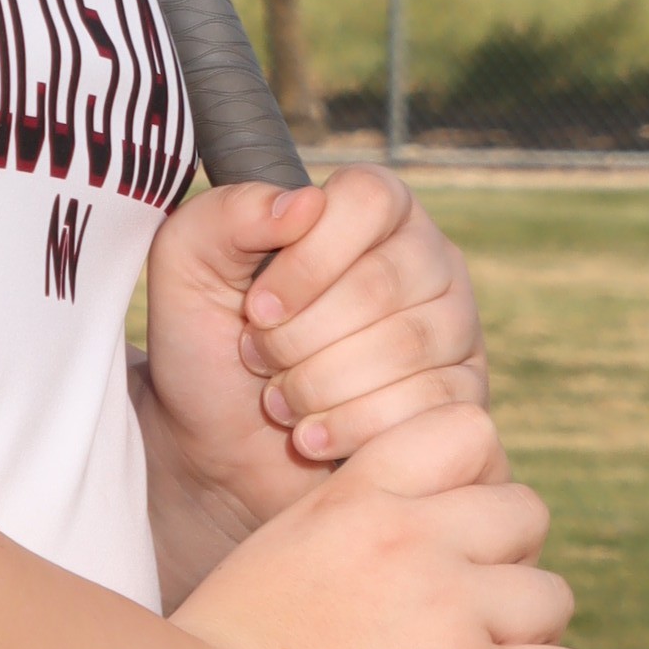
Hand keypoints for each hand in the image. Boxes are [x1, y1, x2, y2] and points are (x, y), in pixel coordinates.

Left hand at [141, 167, 490, 542]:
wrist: (220, 449)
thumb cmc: (207, 346)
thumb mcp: (186, 266)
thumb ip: (227, 215)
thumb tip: (303, 203)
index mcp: (368, 208)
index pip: (366, 200)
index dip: (307, 260)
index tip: (256, 309)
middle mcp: (424, 256)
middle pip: (382, 282)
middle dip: (301, 336)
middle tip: (259, 361)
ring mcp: (454, 327)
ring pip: (406, 347)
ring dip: (321, 385)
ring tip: (279, 401)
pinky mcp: (462, 396)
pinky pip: (427, 407)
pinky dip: (353, 427)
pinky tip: (312, 436)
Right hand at [167, 402, 590, 648]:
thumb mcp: (271, 562)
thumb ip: (337, 548)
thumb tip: (375, 589)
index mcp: (355, 498)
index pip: (467, 431)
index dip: (478, 479)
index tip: (455, 531)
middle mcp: (412, 538)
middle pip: (527, 513)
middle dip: (510, 564)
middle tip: (475, 618)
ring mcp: (449, 608)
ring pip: (552, 598)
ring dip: (530, 640)